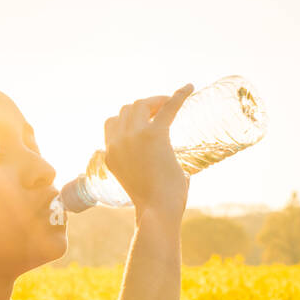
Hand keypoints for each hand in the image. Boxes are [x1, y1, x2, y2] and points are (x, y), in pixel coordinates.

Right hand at [103, 83, 193, 215]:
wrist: (158, 211)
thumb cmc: (154, 204)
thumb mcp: (138, 181)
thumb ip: (143, 167)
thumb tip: (168, 164)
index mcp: (109, 154)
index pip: (112, 123)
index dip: (129, 118)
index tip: (145, 119)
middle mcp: (117, 142)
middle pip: (127, 109)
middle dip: (144, 106)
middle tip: (162, 111)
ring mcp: (134, 137)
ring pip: (141, 104)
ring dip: (156, 101)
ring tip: (170, 104)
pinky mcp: (154, 135)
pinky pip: (168, 107)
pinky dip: (179, 96)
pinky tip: (190, 88)